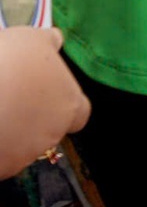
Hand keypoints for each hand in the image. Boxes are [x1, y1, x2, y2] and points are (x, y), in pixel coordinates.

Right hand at [0, 28, 88, 174]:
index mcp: (71, 104)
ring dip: (10, 132)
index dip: (63, 104)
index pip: (79, 113)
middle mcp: (54, 133)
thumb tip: (55, 40)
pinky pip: (1, 158)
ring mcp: (25, 154)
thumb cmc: (9, 61)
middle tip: (9, 98)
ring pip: (20, 146)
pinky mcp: (1, 168)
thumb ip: (48, 42)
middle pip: (47, 129)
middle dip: (30, 118)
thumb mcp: (31, 39)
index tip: (43, 93)